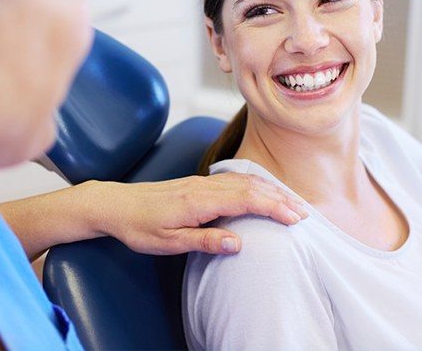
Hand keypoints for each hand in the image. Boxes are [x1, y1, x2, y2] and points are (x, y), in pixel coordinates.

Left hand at [86, 173, 308, 255]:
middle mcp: (205, 186)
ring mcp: (202, 181)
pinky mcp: (199, 182)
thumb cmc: (140, 226)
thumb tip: (238, 243)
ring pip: (245, 180)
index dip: (274, 207)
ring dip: (271, 189)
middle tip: (304, 212)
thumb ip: (204, 240)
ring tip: (291, 201)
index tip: (296, 218)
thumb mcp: (168, 242)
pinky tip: (262, 189)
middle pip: (251, 186)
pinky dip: (255, 184)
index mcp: (199, 201)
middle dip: (280, 198)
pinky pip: (234, 178)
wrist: (117, 204)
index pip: (247, 199)